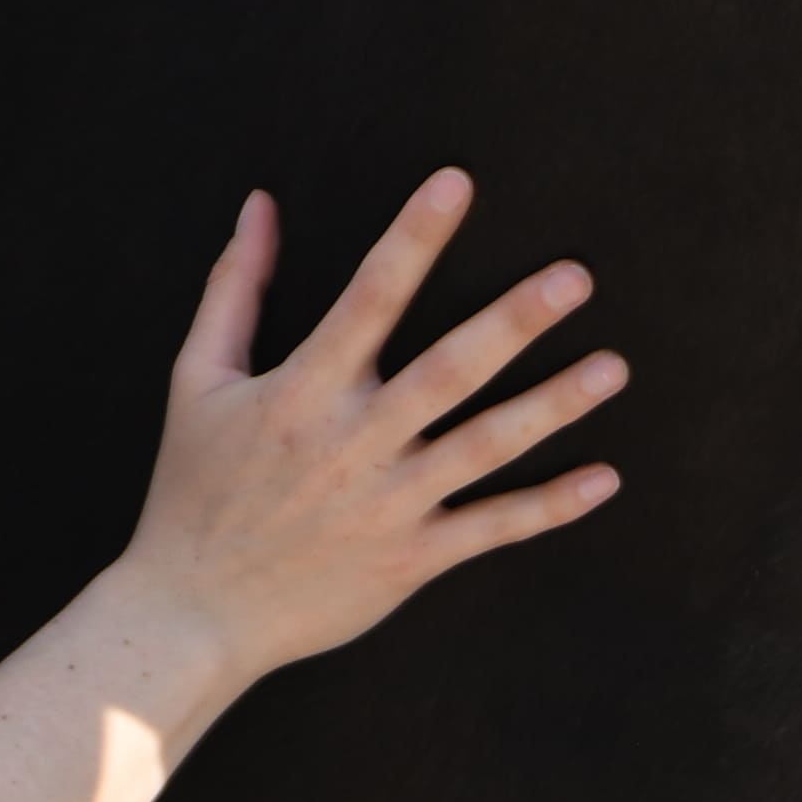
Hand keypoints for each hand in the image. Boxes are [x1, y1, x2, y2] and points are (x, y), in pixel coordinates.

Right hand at [121, 175, 622, 692]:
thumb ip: (236, 287)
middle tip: (575, 276)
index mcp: (302, 392)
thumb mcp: (199, 380)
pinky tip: (603, 477)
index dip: (413, 238)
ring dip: (552, 406)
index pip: (368, 297)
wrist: (188, 618)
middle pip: (447, 371)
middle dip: (513, 321)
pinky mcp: (407, 561)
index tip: (456, 183)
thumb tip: (260, 203)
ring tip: (612, 367)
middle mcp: (354, 444)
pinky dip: (548, 506)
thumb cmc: (194, 490)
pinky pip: (489, 529)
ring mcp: (387, 506)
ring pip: (484, 447)